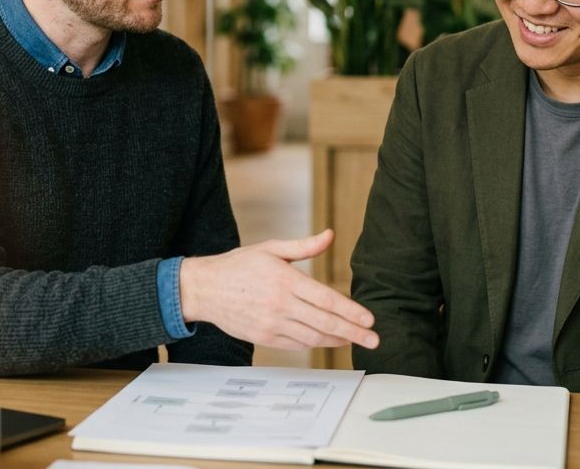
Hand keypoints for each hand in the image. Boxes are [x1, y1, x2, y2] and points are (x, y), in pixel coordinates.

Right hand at [178, 229, 378, 350]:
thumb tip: (330, 235)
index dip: (350, 311)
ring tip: (355, 340)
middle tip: (374, 339)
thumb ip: (304, 246)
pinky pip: (296, 344)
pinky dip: (315, 344)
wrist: (204, 289)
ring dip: (337, 340)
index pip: (326, 299)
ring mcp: (271, 323)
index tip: (369, 319)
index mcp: (284, 279)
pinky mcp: (264, 337)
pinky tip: (327, 340)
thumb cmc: (238, 265)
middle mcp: (280, 304)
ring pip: (313, 337)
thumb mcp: (270, 248)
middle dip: (354, 333)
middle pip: (325, 322)